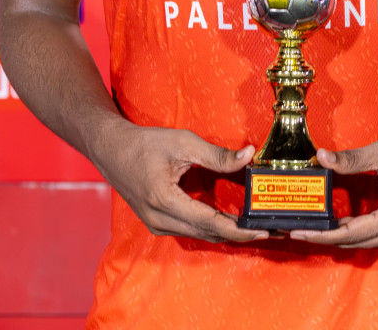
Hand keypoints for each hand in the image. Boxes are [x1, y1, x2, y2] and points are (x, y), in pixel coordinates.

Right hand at [91, 124, 268, 244]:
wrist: (110, 149)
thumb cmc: (144, 143)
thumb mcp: (183, 142)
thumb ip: (217, 155)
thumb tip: (249, 156)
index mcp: (165, 200)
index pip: (211, 223)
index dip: (240, 229)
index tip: (263, 230)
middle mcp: (159, 219)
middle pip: (208, 234)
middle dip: (239, 234)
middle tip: (268, 230)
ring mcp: (156, 224)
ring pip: (199, 235)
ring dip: (226, 232)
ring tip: (254, 227)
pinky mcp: (157, 223)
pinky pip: (190, 230)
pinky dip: (211, 227)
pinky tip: (229, 220)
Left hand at [290, 139, 377, 249]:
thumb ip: (353, 159)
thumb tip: (322, 158)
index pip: (352, 233)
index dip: (322, 234)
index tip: (298, 232)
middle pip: (354, 243)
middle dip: (323, 237)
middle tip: (295, 229)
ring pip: (362, 243)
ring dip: (336, 237)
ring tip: (310, 227)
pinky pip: (371, 239)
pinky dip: (352, 234)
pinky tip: (334, 225)